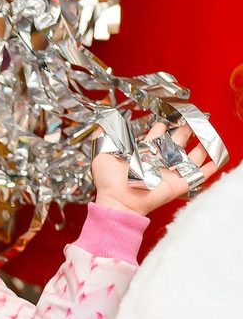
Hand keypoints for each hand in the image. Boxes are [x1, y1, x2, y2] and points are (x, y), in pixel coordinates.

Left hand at [92, 120, 219, 216]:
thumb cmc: (109, 182)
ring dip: (199, 145)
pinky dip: (208, 168)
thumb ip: (104, 137)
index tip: (167, 117)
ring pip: (189, 157)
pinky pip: (197, 176)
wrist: (118, 201)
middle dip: (184, 130)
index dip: (162, 126)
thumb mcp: (102, 154)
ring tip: (207, 133)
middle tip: (191, 119)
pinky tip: (216, 159)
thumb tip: (104, 121)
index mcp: (142, 154)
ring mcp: (169, 173)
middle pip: (176, 143)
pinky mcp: (178, 184)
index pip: (156, 137)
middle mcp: (158, 162)